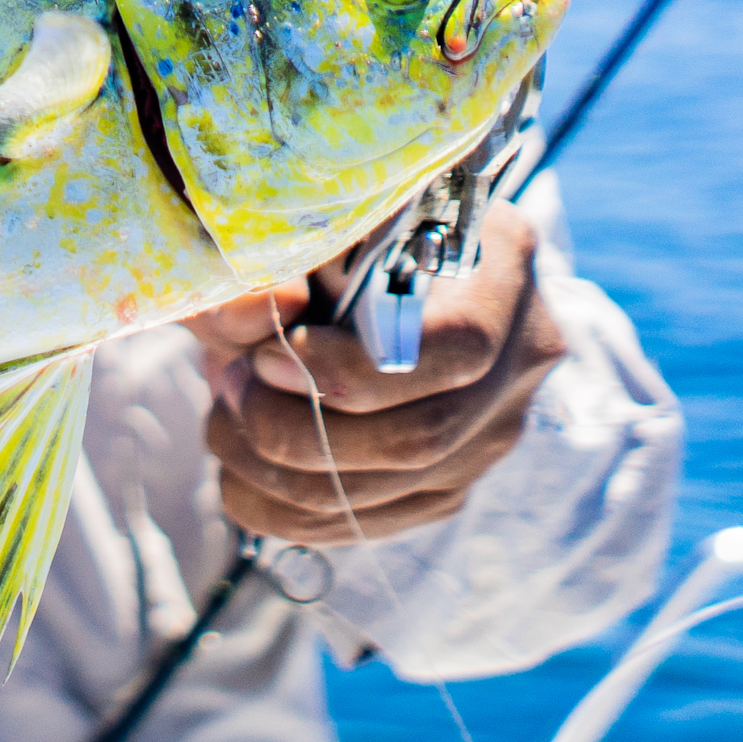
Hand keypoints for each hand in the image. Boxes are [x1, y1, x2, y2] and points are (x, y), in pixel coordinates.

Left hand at [183, 209, 564, 546]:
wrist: (355, 263)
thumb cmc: (330, 228)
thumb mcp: (299, 219)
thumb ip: (271, 258)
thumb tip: (254, 307)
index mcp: (500, 260)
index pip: (458, 347)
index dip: (353, 369)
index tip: (268, 355)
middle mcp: (519, 353)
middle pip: (420, 435)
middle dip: (298, 429)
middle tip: (230, 388)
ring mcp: (491, 428)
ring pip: (388, 489)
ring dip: (277, 472)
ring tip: (223, 421)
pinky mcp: (449, 482)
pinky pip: (369, 522)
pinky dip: (284, 508)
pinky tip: (238, 468)